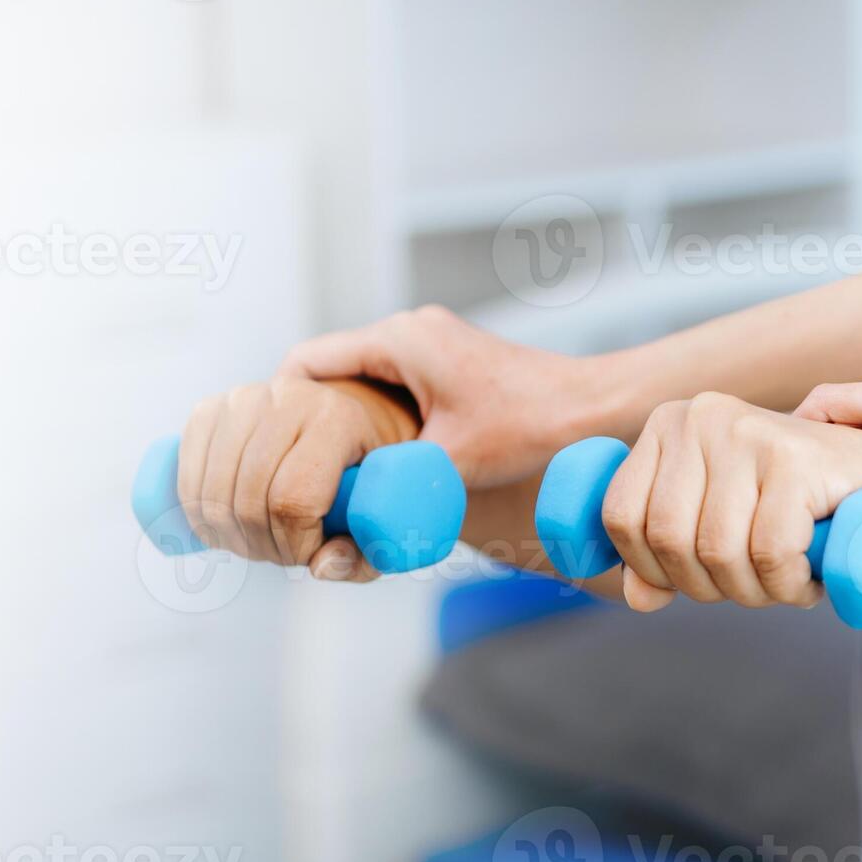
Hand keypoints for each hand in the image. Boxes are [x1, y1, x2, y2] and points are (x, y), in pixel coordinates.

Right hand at [178, 376, 416, 581]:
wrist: (339, 420)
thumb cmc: (362, 473)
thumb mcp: (382, 513)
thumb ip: (368, 553)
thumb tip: (321, 566)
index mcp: (338, 418)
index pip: (293, 498)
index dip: (294, 543)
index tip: (309, 552)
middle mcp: (288, 397)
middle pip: (249, 499)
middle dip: (261, 545)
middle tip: (281, 552)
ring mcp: (243, 398)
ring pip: (212, 493)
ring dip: (227, 535)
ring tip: (257, 540)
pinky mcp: (210, 409)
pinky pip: (186, 476)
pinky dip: (197, 514)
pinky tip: (222, 525)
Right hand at [279, 305, 617, 490]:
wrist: (594, 408)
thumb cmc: (530, 427)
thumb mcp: (450, 462)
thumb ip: (389, 485)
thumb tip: (335, 528)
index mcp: (399, 342)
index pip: (304, 363)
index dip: (277, 408)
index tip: (268, 453)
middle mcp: (410, 332)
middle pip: (326, 369)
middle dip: (303, 416)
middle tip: (288, 467)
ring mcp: (430, 344)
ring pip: (358, 376)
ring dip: (340, 416)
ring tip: (325, 467)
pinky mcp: (448, 362)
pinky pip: (389, 382)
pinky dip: (373, 414)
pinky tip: (374, 456)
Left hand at [601, 392, 861, 612]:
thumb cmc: (806, 502)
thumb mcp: (723, 521)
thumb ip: (668, 555)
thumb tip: (634, 594)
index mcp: (670, 423)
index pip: (620, 515)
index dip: (651, 569)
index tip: (694, 583)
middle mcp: (702, 416)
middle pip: (666, 539)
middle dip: (708, 587)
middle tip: (753, 589)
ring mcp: (749, 432)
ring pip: (715, 551)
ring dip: (753, 592)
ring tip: (784, 583)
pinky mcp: (795, 459)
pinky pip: (767, 552)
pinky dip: (786, 585)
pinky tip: (806, 580)